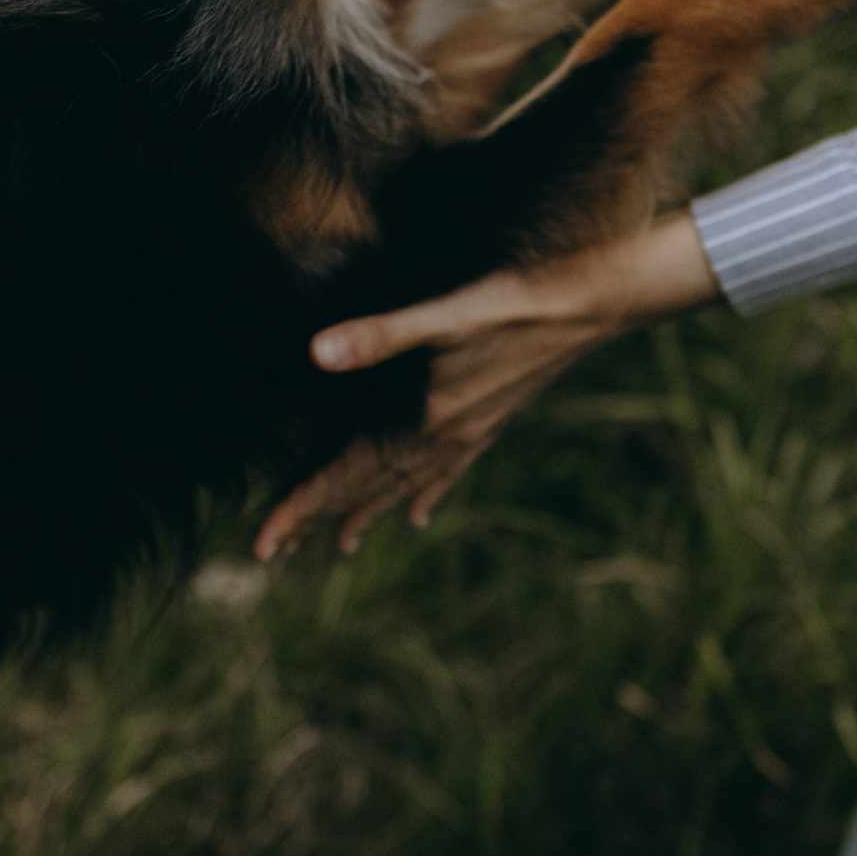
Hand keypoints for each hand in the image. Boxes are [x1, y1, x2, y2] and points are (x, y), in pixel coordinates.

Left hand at [255, 213, 721, 559]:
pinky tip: (417, 515)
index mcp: (424, 418)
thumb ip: (381, 335)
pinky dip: (425, 494)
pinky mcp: (489, 421)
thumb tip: (317, 352)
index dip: (300, 505)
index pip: (346, 472)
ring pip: (404, 485)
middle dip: (317, 518)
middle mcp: (443, 436)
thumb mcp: (448, 314)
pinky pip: (446, 472)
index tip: (262, 542)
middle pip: (367, 488)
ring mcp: (468, 433)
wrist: (594, 305)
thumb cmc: (519, 302)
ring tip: (338, 544)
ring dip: (368, 512)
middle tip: (272, 553)